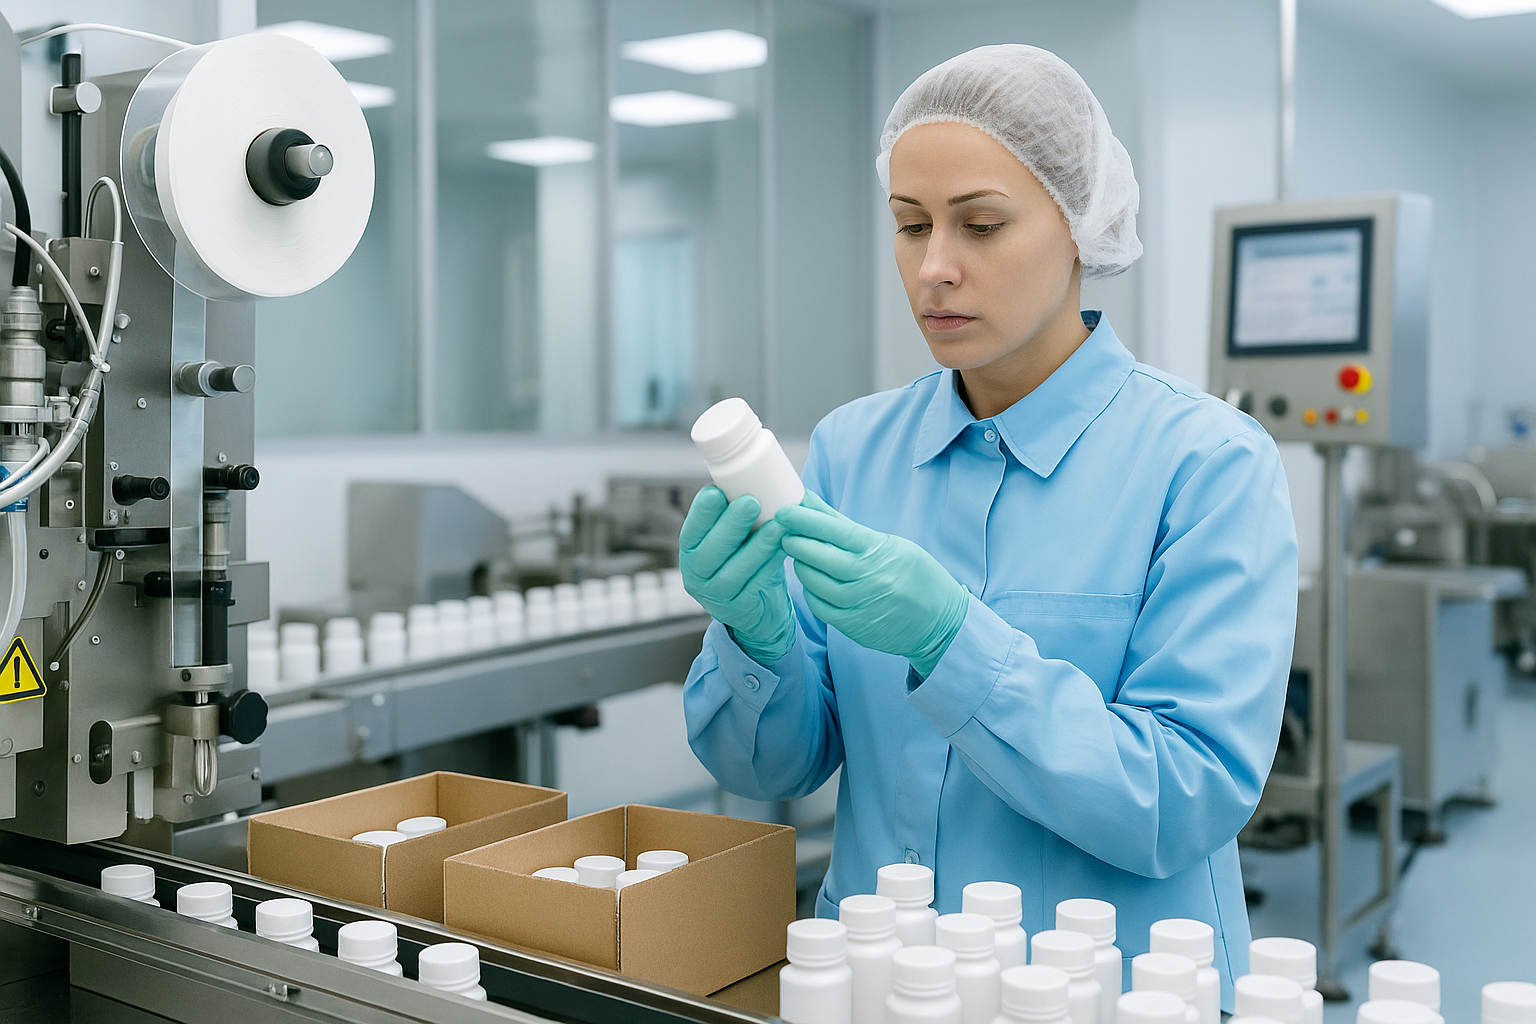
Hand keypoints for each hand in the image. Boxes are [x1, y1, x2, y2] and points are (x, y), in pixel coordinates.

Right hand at [679, 487, 795, 663]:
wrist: (759, 610)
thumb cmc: (745, 561)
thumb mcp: (732, 540)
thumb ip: (734, 516)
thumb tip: (752, 473)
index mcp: (691, 552)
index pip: (691, 531)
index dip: (701, 513)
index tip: (716, 492)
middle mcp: (696, 576)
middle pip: (709, 552)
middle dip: (730, 525)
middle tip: (751, 502)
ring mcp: (716, 596)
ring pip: (735, 570)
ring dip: (757, 545)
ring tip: (777, 524)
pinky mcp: (739, 609)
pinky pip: (757, 584)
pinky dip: (771, 563)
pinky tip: (785, 546)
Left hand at [777, 492, 968, 676]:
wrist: (940, 622)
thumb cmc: (915, 575)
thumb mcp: (889, 543)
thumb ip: (846, 526)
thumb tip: (811, 501)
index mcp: (878, 551)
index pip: (833, 529)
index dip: (804, 519)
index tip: (783, 510)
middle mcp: (867, 577)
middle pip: (817, 555)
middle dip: (795, 540)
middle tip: (782, 531)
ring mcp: (858, 604)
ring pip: (813, 581)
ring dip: (801, 565)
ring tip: (799, 554)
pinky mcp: (852, 626)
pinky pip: (818, 605)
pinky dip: (810, 590)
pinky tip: (812, 580)